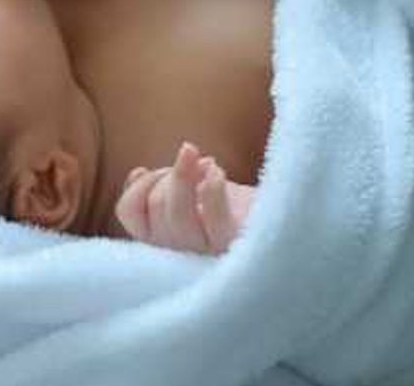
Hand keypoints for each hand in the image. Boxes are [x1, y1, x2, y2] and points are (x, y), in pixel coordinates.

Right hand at [114, 141, 254, 254]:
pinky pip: (213, 219)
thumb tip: (138, 173)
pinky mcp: (235, 247)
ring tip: (203, 160)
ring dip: (185, 175)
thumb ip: (162, 189)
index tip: (152, 169)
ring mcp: (206, 253)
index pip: (128, 212)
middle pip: (155, 205)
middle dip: (169, 174)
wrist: (284, 222)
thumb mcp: (192, 194)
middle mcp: (179, 254)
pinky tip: (215, 169)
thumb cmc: (236, 207)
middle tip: (189, 159)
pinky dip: (210, 188)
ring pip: (177, 213)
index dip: (138, 184)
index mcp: (162, 242)